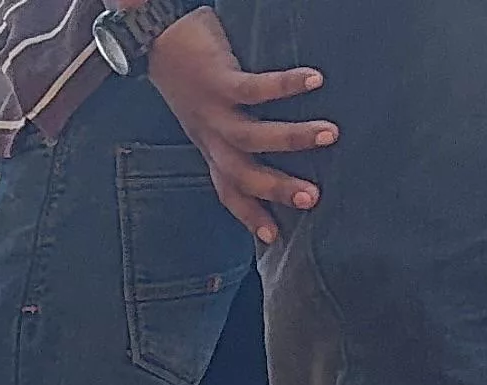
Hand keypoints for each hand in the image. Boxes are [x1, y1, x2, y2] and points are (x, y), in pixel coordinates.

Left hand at [147, 8, 332, 246]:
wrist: (157, 43)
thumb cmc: (194, 81)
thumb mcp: (211, 119)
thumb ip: (240, 135)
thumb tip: (281, 150)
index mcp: (211, 149)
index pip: (228, 191)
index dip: (249, 215)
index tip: (275, 238)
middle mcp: (211, 137)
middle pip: (242, 173)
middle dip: (276, 189)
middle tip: (313, 197)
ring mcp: (213, 111)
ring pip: (250, 137)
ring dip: (290, 138)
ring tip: (329, 135)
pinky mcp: (218, 80)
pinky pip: (254, 89)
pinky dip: (285, 86)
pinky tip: (314, 81)